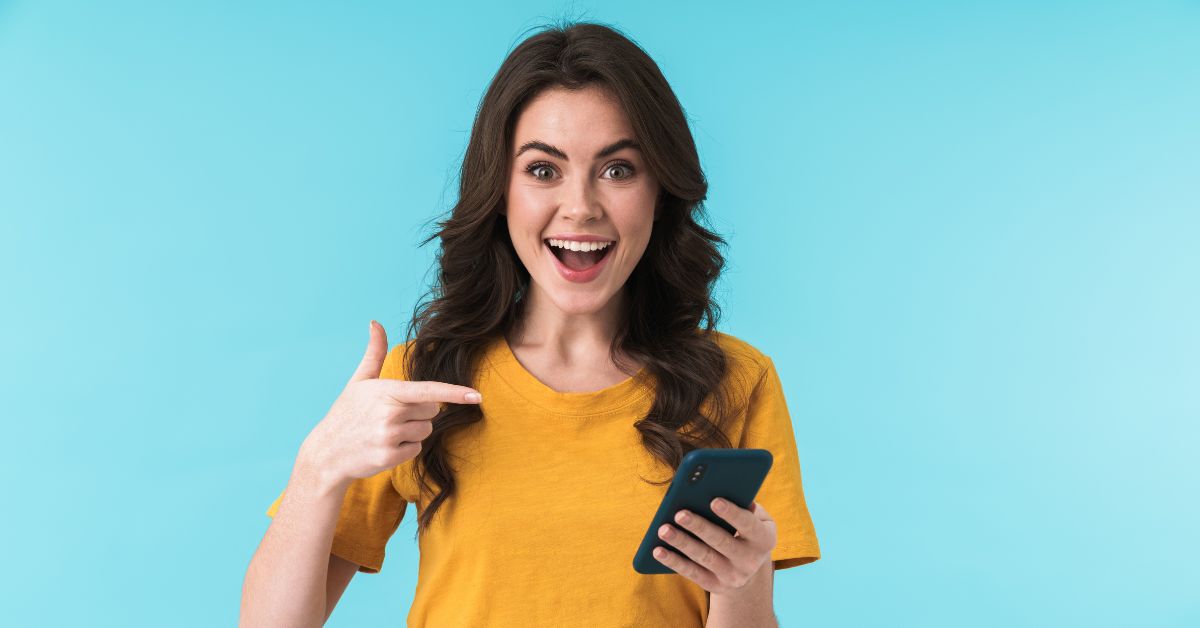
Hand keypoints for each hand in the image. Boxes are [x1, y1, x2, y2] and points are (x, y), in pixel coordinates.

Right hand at [298, 320, 481, 488]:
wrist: (326, 453)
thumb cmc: (346, 413)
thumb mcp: (359, 381)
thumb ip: (374, 353)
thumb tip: (375, 323)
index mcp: (386, 391)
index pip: (427, 391)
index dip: (454, 392)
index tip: (476, 396)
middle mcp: (389, 413)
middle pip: (432, 411)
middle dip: (420, 412)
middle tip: (392, 415)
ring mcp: (389, 436)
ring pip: (426, 431)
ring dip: (412, 431)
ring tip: (385, 431)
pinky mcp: (389, 457)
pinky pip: (416, 449)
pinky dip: (405, 449)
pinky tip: (384, 445)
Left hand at [652, 498, 776, 593]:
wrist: (748, 572)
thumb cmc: (747, 531)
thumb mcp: (757, 519)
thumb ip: (746, 505)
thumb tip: (724, 488)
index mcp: (764, 539)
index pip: (748, 525)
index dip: (732, 514)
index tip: (714, 500)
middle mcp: (750, 561)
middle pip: (721, 542)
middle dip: (699, 527)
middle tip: (679, 513)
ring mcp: (732, 576)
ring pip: (703, 558)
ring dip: (682, 543)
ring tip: (663, 529)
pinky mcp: (714, 586)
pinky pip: (691, 573)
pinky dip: (673, 561)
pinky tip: (657, 550)